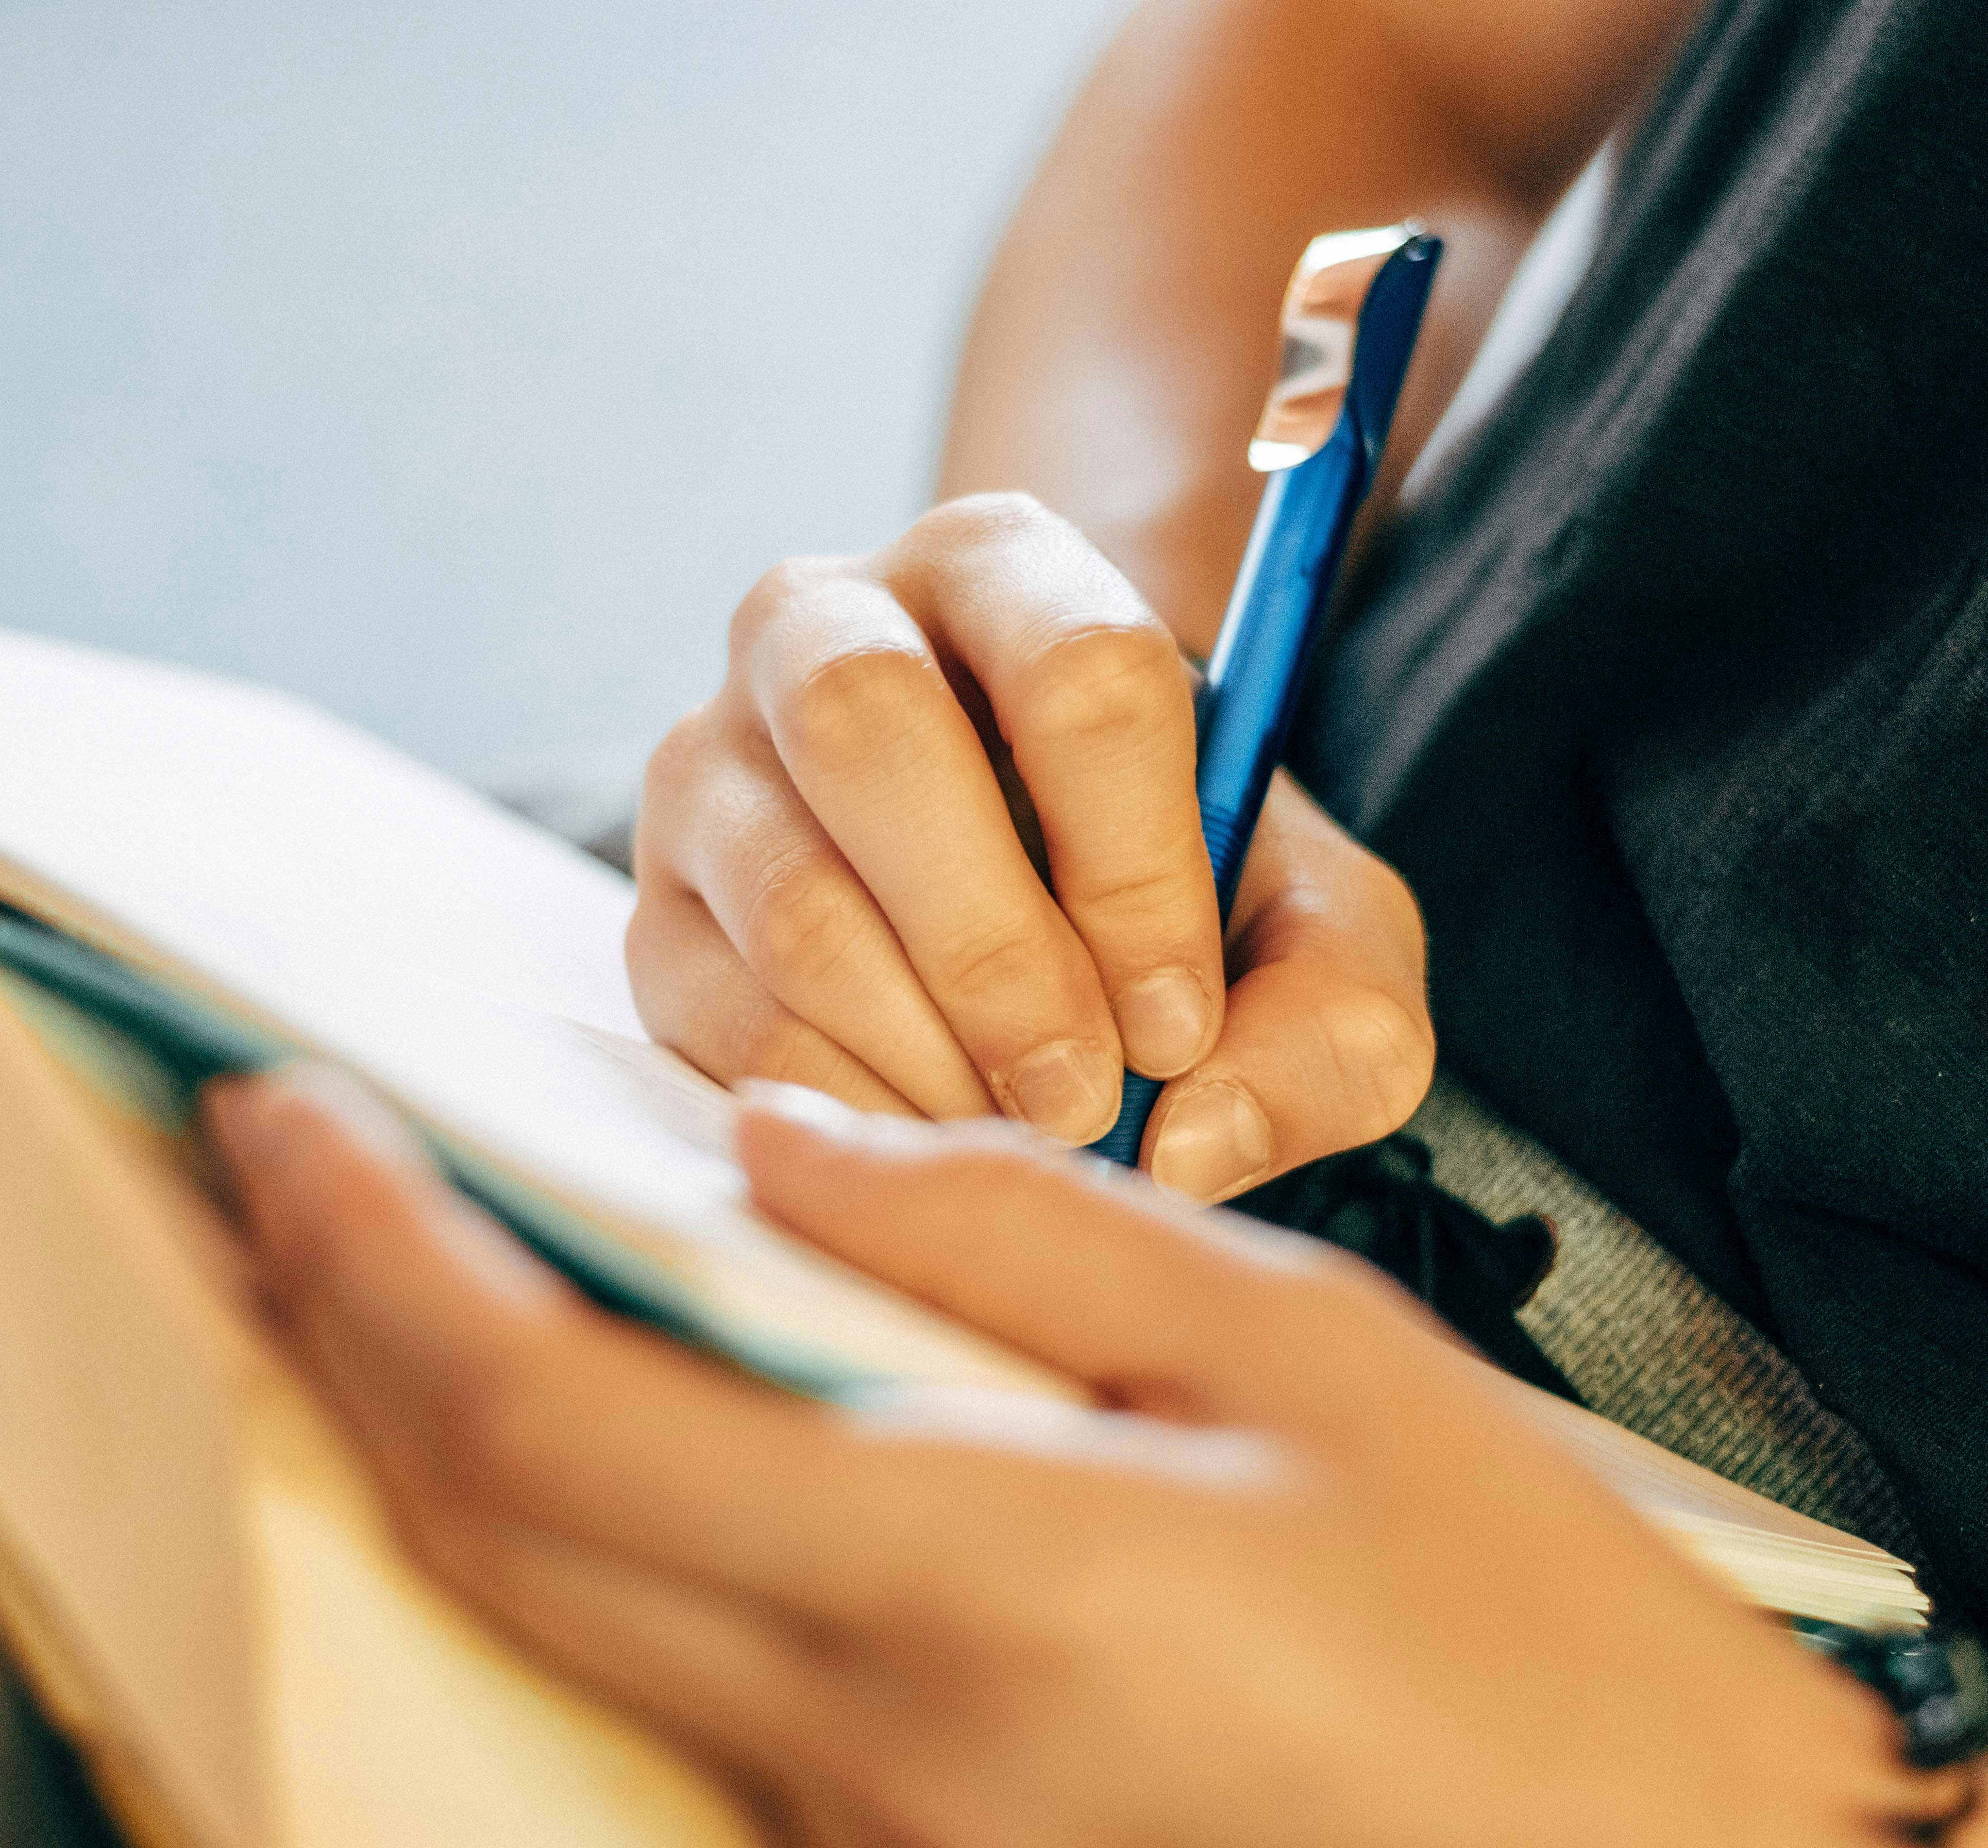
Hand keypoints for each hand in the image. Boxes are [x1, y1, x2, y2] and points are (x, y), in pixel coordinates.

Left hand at [209, 1067, 1948, 1847]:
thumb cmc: (1525, 1611)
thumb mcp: (1302, 1345)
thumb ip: (1012, 1231)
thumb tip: (770, 1153)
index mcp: (985, 1589)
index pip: (550, 1429)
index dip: (374, 1268)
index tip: (280, 1121)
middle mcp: (889, 1768)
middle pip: (505, 1546)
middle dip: (353, 1345)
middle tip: (292, 1178)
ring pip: (593, 1641)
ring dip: (493, 1456)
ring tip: (468, 1282)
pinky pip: (719, 1722)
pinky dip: (643, 1563)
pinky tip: (681, 1449)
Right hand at [627, 493, 1432, 1201]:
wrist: (1039, 897)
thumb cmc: (1184, 895)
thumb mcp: (1320, 942)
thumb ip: (1331, 1026)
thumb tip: (1192, 1139)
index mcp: (1007, 568)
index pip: (1077, 670)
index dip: (1138, 867)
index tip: (1179, 1022)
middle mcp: (825, 620)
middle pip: (871, 726)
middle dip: (994, 949)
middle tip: (1083, 1095)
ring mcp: (713, 761)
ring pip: (792, 894)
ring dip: (923, 1048)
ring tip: (1019, 1127)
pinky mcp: (656, 908)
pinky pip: (725, 1015)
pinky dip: (846, 1106)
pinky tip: (931, 1139)